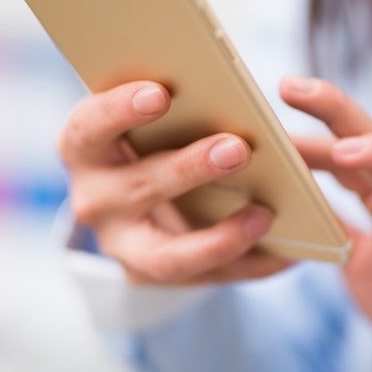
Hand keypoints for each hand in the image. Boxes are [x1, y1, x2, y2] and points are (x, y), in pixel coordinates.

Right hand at [59, 80, 290, 283]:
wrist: (132, 195)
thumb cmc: (150, 133)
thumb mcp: (147, 114)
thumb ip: (174, 104)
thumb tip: (228, 93)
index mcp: (84, 147)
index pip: (89, 127)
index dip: (120, 110)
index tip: (160, 93)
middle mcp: (93, 200)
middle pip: (137, 188)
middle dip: (190, 169)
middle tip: (238, 148)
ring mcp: (120, 245)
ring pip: (165, 254)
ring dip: (220, 237)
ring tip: (266, 215)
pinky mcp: (152, 276)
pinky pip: (205, 278)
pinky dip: (248, 265)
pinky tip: (288, 254)